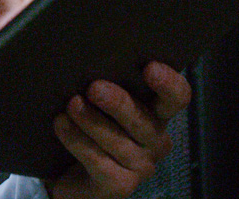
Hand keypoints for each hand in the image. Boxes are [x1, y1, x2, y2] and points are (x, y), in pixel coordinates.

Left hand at [51, 62, 190, 198]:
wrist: (69, 168)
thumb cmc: (89, 120)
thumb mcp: (100, 96)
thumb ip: (105, 78)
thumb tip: (88, 53)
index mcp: (156, 112)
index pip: (177, 97)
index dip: (168, 83)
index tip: (149, 67)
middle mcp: (154, 140)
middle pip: (145, 121)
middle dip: (119, 103)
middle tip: (94, 87)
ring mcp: (139, 166)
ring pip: (118, 143)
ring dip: (92, 121)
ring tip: (71, 105)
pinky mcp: (118, 186)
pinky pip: (100, 163)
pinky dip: (78, 141)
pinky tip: (62, 124)